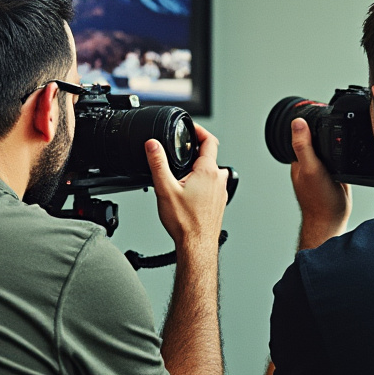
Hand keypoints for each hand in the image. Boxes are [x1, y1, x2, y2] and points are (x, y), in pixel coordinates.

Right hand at [146, 122, 228, 248]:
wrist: (196, 246)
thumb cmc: (185, 223)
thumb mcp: (165, 189)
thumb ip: (158, 163)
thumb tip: (152, 144)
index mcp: (208, 171)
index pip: (209, 140)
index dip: (199, 130)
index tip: (190, 129)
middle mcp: (219, 179)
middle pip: (209, 156)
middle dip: (194, 152)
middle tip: (179, 153)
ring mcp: (221, 192)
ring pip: (211, 172)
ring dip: (198, 169)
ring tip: (181, 174)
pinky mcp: (219, 203)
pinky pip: (212, 186)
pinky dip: (202, 183)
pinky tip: (188, 193)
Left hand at [290, 117, 350, 248]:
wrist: (332, 221)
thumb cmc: (319, 200)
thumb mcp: (311, 169)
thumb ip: (303, 146)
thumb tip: (296, 122)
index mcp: (301, 159)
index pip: (304, 134)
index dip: (312, 122)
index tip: (320, 110)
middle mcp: (311, 163)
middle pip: (319, 139)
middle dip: (326, 129)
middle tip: (336, 116)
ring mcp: (324, 170)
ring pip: (330, 149)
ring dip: (337, 141)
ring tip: (343, 129)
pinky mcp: (337, 176)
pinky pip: (340, 159)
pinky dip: (344, 154)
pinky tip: (350, 153)